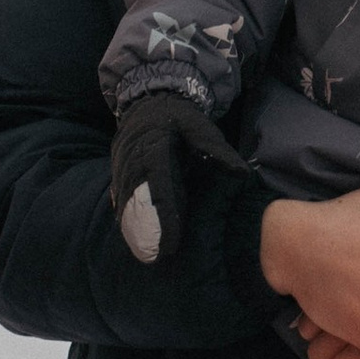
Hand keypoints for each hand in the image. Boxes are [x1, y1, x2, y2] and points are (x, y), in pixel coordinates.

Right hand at [109, 94, 242, 263]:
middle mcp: (132, 158)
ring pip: (124, 202)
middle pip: (135, 199)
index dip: (163, 213)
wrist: (148, 102)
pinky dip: (127, 219)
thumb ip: (215, 149)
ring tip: (147, 254)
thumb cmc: (180, 118)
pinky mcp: (119, 174)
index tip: (171, 240)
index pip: (158, 183)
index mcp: (153, 145)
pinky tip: (137, 239)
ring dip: (133, 228)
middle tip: (155, 256)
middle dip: (143, 229)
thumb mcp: (199, 126)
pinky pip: (120, 199)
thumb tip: (240, 173)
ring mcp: (122, 167)